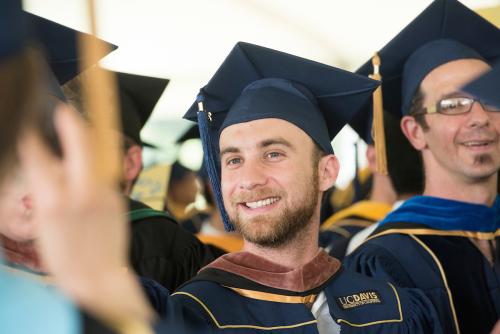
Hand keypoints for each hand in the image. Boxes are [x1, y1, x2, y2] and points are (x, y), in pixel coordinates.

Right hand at [18, 104, 152, 323]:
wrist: (99, 278)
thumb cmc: (64, 256)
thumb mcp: (44, 224)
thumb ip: (47, 189)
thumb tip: (50, 162)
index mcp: (53, 202)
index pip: (38, 155)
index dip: (30, 135)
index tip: (28, 123)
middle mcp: (81, 193)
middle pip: (80, 142)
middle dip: (71, 120)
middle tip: (63, 111)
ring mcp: (103, 193)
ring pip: (96, 155)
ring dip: (85, 140)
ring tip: (74, 133)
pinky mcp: (117, 197)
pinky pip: (103, 173)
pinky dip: (93, 165)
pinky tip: (85, 170)